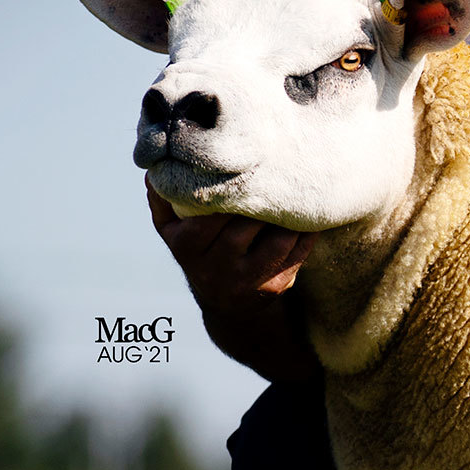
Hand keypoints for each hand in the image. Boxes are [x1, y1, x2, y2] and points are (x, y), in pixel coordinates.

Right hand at [146, 178, 320, 382]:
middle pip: (244, 229)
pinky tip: (311, 218)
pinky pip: (295, 258)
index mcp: (187, 247)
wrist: (223, 299)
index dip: (230, 195)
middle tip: (280, 175)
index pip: (209, 217)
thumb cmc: (198, 249)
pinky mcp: (272, 289)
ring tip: (298, 195)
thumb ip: (163, 198)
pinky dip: (306, 236)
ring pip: (276, 244)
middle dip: (263, 203)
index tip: (247, 170)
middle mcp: (214, 269)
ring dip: (291, 219)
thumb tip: (158, 169)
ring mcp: (245, 282)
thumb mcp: (172, 229)